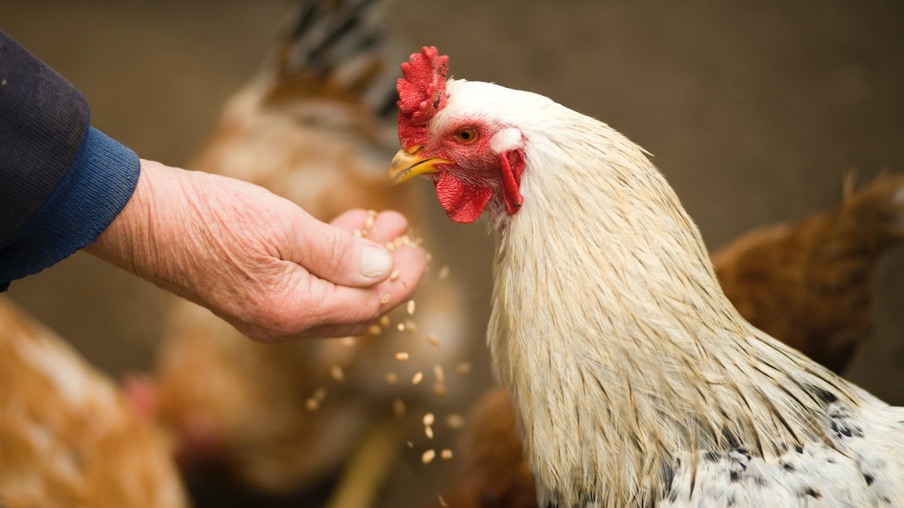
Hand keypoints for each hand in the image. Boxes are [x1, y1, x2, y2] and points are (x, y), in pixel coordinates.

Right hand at [86, 159, 427, 341]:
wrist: (141, 218)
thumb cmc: (209, 217)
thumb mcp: (284, 227)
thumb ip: (339, 253)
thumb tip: (385, 270)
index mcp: (293, 311)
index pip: (368, 307)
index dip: (400, 281)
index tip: (419, 251)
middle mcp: (281, 323)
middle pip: (354, 309)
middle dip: (385, 274)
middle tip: (404, 239)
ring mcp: (265, 312)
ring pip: (331, 295)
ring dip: (359, 262)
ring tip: (381, 223)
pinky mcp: (253, 294)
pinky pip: (306, 286)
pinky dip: (330, 260)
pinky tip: (342, 229)